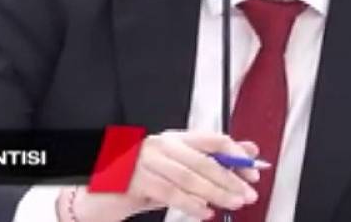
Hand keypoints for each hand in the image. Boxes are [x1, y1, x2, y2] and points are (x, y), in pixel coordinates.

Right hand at [65, 130, 261, 220]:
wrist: (98, 195)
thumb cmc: (140, 183)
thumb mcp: (178, 172)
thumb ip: (210, 162)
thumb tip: (248, 155)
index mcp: (174, 139)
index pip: (213, 139)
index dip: (236, 155)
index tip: (252, 171)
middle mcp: (161, 145)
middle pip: (205, 160)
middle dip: (230, 179)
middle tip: (248, 193)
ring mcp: (146, 161)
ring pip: (190, 177)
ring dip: (216, 192)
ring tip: (232, 203)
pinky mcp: (135, 179)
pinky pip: (169, 192)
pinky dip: (190, 203)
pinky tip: (204, 211)